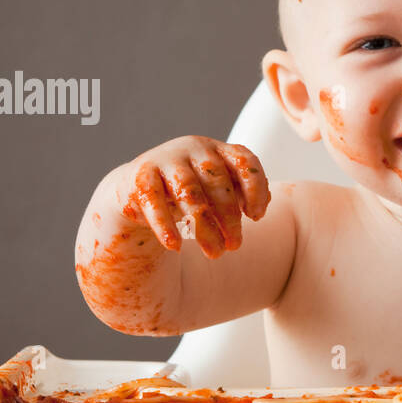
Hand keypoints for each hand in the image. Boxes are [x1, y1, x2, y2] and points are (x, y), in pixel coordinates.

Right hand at [116, 137, 270, 258]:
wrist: (138, 189)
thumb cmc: (190, 192)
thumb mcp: (218, 190)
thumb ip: (243, 192)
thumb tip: (263, 203)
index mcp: (217, 150)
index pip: (244, 162)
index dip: (255, 189)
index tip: (256, 217)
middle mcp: (193, 149)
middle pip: (218, 183)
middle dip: (230, 219)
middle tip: (235, 246)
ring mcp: (165, 160)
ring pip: (190, 195)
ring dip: (205, 228)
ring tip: (215, 253)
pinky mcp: (141, 177)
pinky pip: (155, 202)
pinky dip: (165, 226)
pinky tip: (175, 247)